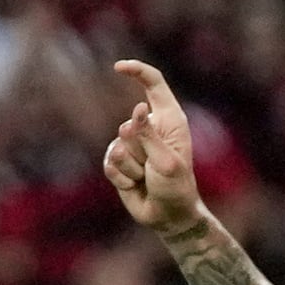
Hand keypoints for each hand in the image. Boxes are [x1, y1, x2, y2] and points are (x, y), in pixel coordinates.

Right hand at [103, 61, 205, 233]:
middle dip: (139, 151)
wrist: (167, 216)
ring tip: (147, 178)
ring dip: (132, 168)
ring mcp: (132, 144)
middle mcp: (150, 127)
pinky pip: (109, 164)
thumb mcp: (166, 162)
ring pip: (117, 147)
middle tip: (155, 168)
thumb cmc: (175, 188)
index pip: (154, 85)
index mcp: (170, 120)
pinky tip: (135, 185)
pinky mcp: (119, 160)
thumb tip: (138, 109)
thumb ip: (149, 136)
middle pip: (128, 125)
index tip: (119, 67)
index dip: (137, 72)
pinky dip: (122, 178)